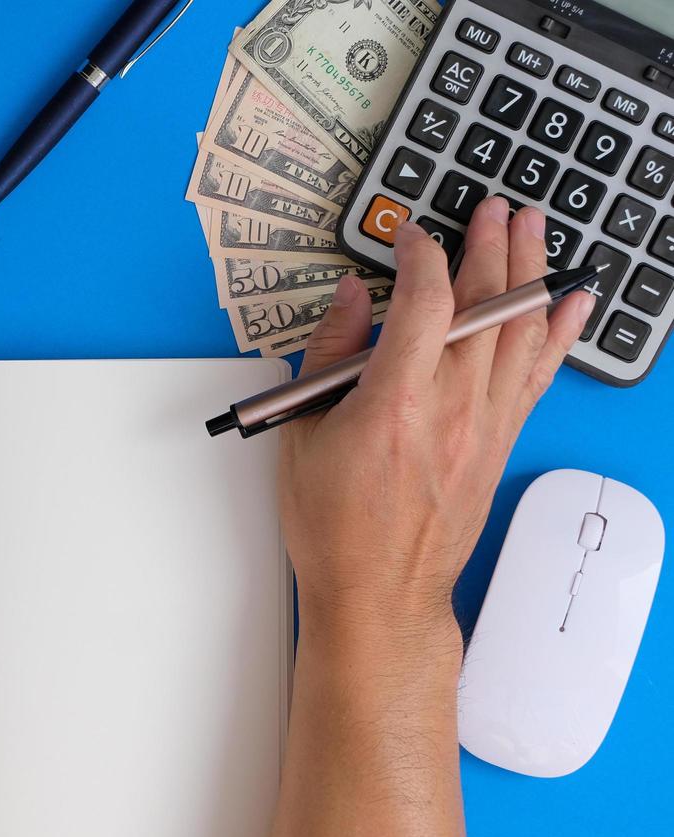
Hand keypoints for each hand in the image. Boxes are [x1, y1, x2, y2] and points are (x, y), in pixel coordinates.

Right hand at [280, 198, 593, 651]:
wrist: (379, 593)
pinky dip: (557, 332)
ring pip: (519, 331)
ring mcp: (484, 425)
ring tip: (533, 229)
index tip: (412, 237)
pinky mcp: (500, 443)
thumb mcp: (300, 436)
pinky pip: (538, 374)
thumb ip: (327, 357)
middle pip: (484, 306)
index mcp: (393, 403)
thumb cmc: (334, 527)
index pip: (424, 303)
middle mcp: (450, 408)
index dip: (422, 256)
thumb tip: (349, 301)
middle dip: (491, 246)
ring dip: (529, 271)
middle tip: (494, 208)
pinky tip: (570, 300)